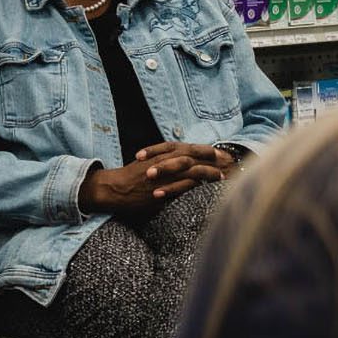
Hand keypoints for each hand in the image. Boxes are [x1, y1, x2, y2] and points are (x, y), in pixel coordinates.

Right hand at [81, 144, 229, 213]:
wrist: (113, 188)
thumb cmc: (127, 178)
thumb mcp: (145, 164)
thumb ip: (160, 163)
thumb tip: (173, 165)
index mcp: (160, 155)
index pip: (185, 148)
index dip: (201, 150)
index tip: (214, 152)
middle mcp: (163, 162)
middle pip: (192, 156)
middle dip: (209, 158)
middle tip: (224, 161)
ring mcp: (164, 176)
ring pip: (191, 170)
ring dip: (207, 172)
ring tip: (220, 176)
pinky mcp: (162, 189)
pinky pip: (183, 186)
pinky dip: (196, 185)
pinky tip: (205, 187)